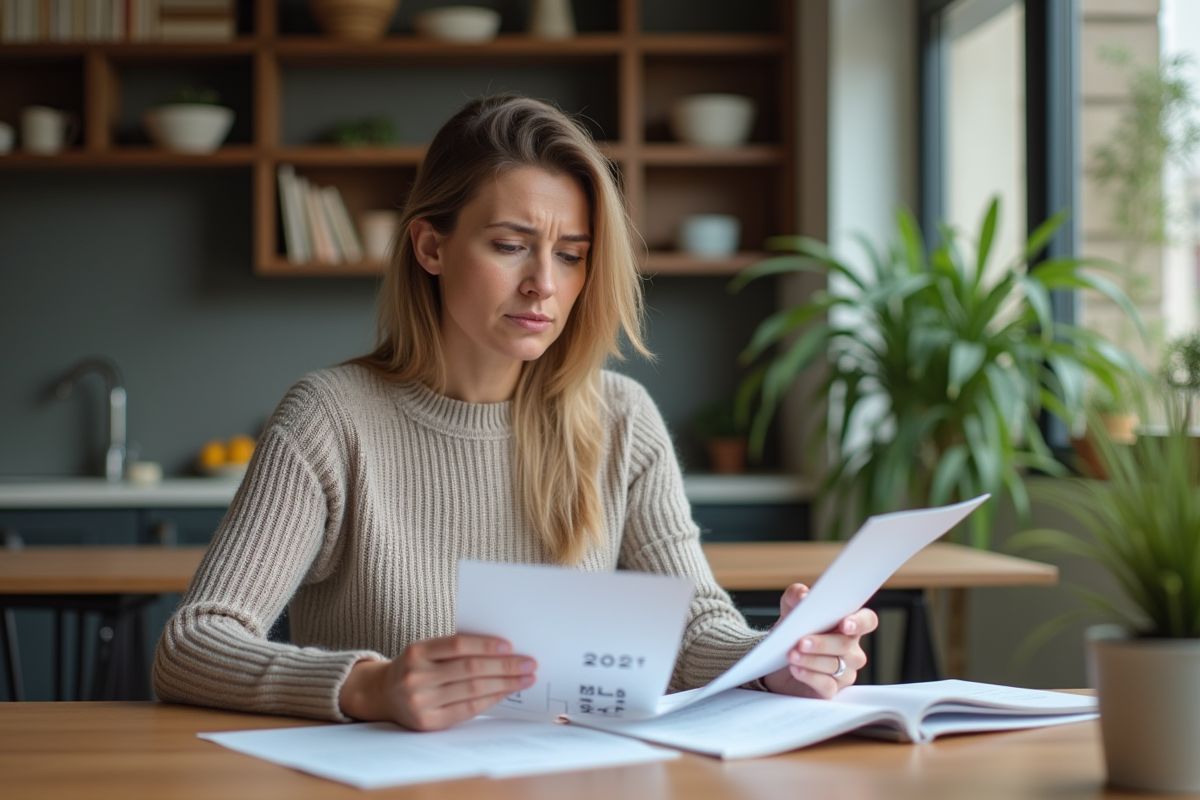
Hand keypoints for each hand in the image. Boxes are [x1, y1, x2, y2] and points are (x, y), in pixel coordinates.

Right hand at [338, 634, 536, 730]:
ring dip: (504, 684)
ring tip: (525, 678)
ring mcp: (421, 702)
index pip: (458, 645)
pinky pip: (467, 709)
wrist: (383, 694)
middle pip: (470, 669)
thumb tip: (502, 649)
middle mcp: (416, 677)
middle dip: (505, 666)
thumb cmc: (415, 667)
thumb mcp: (426, 651)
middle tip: (529, 663)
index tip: (511, 645)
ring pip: (472, 690)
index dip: (486, 644)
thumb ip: (454, 649)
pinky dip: (491, 700)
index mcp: (417, 652)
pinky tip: (506, 693)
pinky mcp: (428, 722)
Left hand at [762, 583, 877, 698]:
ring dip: (811, 659)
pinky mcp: (831, 690)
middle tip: (801, 641)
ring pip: (835, 665)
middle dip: (822, 642)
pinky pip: (827, 685)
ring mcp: (844, 671)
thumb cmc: (792, 633)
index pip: (867, 621)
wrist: (776, 661)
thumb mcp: (789, 611)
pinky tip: (796, 669)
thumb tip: (803, 594)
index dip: (859, 622)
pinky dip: (810, 676)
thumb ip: (795, 596)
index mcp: (848, 625)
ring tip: (791, 654)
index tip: (845, 624)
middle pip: (846, 645)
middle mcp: (851, 649)